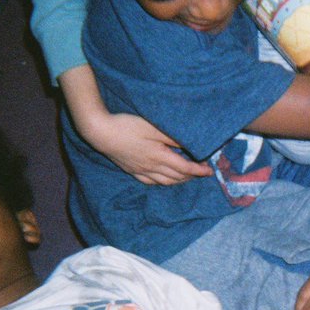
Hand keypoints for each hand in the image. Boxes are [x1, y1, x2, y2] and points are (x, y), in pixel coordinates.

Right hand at [87, 113, 212, 185]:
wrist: (101, 133)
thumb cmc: (127, 126)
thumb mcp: (154, 127)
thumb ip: (172, 137)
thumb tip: (189, 144)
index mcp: (159, 156)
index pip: (185, 168)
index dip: (198, 170)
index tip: (209, 171)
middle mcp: (151, 167)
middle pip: (176, 177)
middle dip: (191, 176)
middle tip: (200, 172)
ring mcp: (140, 171)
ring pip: (164, 182)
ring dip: (178, 181)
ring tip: (186, 177)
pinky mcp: (131, 170)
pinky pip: (150, 182)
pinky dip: (161, 182)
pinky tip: (163, 180)